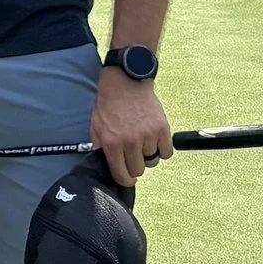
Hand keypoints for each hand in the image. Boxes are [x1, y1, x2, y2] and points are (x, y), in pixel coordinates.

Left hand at [92, 69, 170, 185]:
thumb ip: (101, 148)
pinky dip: (162, 149)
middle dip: (135, 165)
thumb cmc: (109, 105)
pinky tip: (154, 141)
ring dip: (148, 155)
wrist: (125, 83)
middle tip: (133, 155)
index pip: (122, 175)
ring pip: (153, 161)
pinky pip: (166, 152)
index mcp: (112, 143)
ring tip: (142, 142)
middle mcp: (130, 142)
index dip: (125, 180)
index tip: (128, 179)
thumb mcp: (96, 127)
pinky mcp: (162, 129)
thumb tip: (108, 167)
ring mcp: (148, 136)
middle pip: (139, 170)